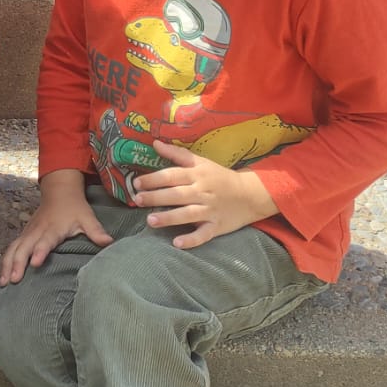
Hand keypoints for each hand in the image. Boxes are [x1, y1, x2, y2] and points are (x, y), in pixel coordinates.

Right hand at [0, 170, 110, 285]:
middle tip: (13, 280)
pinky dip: (5, 261)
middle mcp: (37, 230)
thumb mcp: (87, 217)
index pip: (45, 241)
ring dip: (7, 264)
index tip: (35, 263)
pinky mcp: (24, 235)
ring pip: (13, 248)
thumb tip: (109, 243)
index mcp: (53, 228)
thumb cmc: (74, 207)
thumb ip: (96, 231)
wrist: (59, 191)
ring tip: (3, 282)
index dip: (40, 251)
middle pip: (23, 247)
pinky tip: (2, 276)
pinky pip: (11, 249)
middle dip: (17, 263)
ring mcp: (28, 232)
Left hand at [129, 141, 278, 249]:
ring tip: (150, 221)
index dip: (154, 179)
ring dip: (169, 218)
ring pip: (188, 214)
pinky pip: (204, 234)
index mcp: (198, 175)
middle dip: (157, 197)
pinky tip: (177, 243)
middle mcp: (203, 192)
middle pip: (177, 194)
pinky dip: (192, 239)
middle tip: (137, 200)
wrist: (250, 194)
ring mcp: (210, 210)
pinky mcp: (217, 226)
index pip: (172, 175)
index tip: (136, 183)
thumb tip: (155, 143)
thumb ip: (177, 154)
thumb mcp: (201, 162)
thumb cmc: (219, 177)